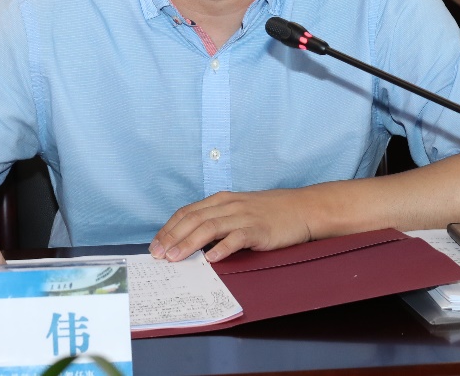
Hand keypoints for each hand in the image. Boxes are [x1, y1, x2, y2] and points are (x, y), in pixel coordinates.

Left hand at [150, 189, 313, 262]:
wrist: (303, 208)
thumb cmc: (271, 212)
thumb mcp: (240, 211)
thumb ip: (219, 221)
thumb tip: (192, 241)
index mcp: (222, 200)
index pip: (187, 212)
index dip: (169, 228)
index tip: (155, 245)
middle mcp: (230, 205)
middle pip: (193, 219)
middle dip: (172, 237)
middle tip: (158, 255)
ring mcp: (244, 216)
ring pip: (209, 227)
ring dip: (189, 243)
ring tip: (175, 258)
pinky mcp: (259, 229)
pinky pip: (237, 238)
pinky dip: (222, 248)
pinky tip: (211, 259)